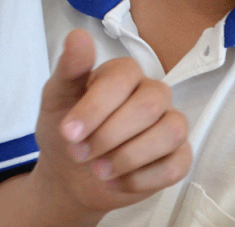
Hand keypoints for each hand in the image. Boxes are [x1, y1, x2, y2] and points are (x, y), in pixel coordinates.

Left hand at [32, 28, 190, 213]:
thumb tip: (78, 37)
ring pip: (170, 133)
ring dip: (129, 158)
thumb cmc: (68, 134)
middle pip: (150, 106)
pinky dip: (141, 179)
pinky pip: (175, 166)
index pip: (123, 79)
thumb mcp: (56, 101)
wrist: (71, 177)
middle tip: (80, 154)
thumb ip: (69, 70)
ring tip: (99, 171)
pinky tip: (116, 182)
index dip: (95, 108)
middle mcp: (153, 95)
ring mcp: (169, 125)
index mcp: (125, 75)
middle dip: (110, 136)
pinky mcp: (177, 157)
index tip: (69, 133)